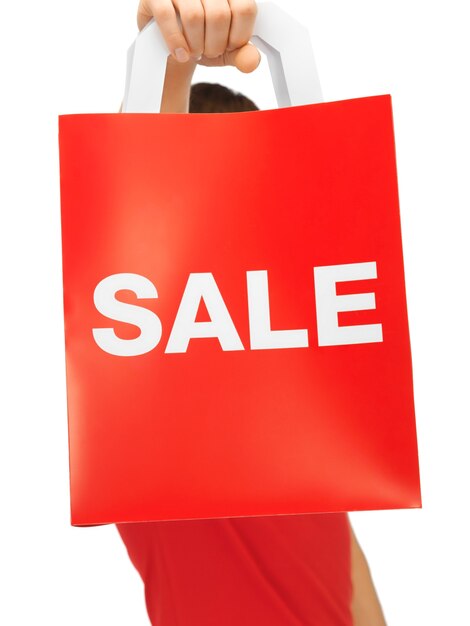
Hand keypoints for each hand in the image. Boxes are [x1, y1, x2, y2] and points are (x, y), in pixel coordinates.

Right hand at [137, 0, 260, 72]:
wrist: (170, 41)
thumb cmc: (202, 39)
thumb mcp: (225, 50)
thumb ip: (242, 54)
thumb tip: (252, 62)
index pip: (245, 8)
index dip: (239, 35)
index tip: (230, 45)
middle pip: (219, 15)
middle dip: (215, 45)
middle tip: (209, 52)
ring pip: (194, 17)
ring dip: (196, 46)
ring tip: (194, 51)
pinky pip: (167, 18)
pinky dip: (176, 42)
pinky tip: (180, 54)